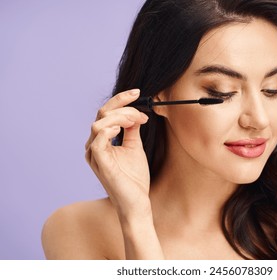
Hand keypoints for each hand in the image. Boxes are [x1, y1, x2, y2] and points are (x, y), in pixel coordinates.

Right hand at [85, 89, 150, 217]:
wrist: (136, 201)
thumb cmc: (134, 177)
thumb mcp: (135, 147)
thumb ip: (131, 130)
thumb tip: (134, 113)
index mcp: (101, 140)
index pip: (106, 113)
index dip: (121, 100)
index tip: (137, 93)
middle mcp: (94, 145)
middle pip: (103, 113)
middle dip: (124, 107)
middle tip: (142, 113)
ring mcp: (95, 154)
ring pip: (100, 123)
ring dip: (121, 117)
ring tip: (137, 121)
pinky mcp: (100, 162)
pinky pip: (98, 140)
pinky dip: (109, 130)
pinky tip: (122, 130)